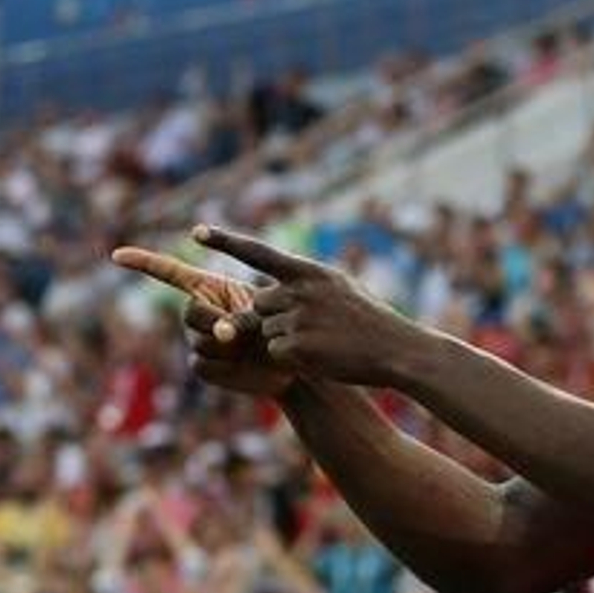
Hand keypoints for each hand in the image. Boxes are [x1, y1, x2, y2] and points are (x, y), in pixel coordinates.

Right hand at [111, 242, 292, 397]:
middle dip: (212, 321)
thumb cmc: (279, 331)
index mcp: (209, 288)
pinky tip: (240, 367)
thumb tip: (220, 335)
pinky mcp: (202, 367)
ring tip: (247, 349)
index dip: (143, 263)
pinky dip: (225, 367)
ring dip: (225, 348)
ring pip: (198, 341)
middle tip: (235, 332)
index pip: (169, 272)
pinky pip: (202, 364)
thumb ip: (239, 318)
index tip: (117, 256)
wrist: (290, 366)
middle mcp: (198, 313)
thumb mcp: (262, 316)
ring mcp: (198, 341)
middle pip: (189, 313)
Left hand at [187, 225, 418, 386]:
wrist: (397, 350)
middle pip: (260, 304)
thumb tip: (267, 290)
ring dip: (287, 341)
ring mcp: (296, 319)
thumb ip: (304, 286)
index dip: (224, 240)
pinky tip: (320, 358)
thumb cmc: (373, 323)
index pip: (257, 251)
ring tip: (324, 344)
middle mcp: (298, 290)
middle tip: (313, 330)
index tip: (196, 232)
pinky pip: (275, 353)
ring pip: (267, 331)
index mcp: (309, 271)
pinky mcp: (296, 347)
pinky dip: (292, 360)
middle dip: (276, 320)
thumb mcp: (341, 289)